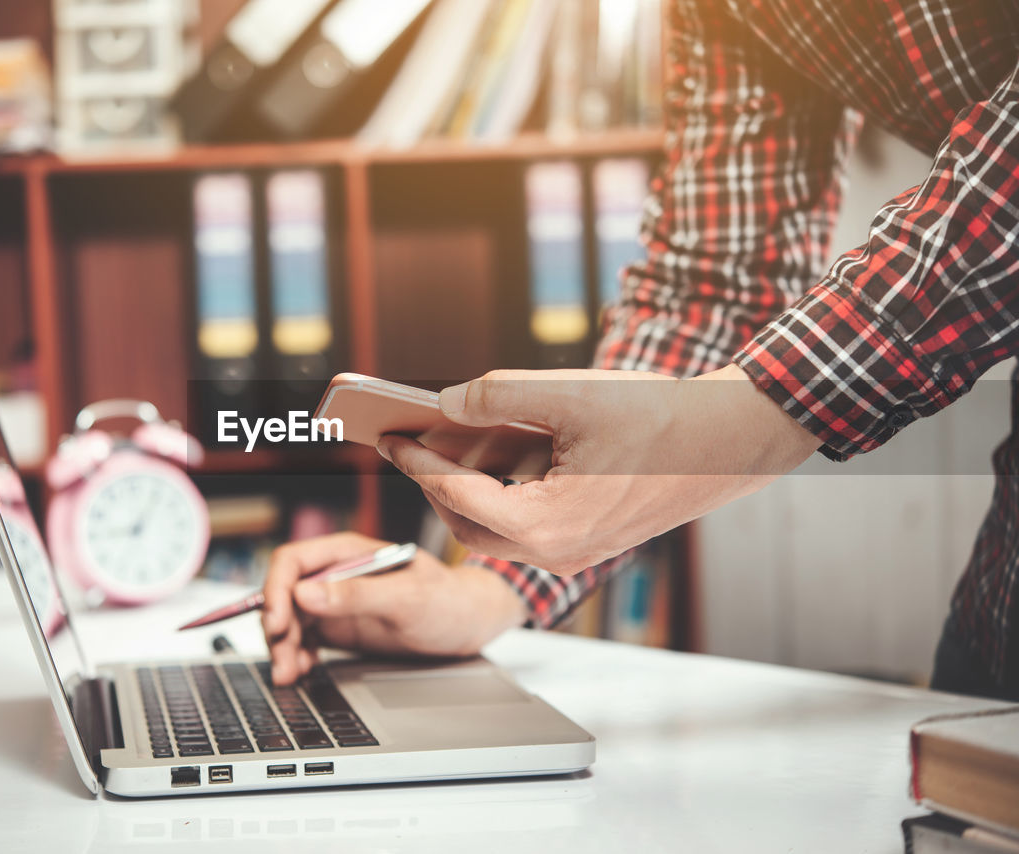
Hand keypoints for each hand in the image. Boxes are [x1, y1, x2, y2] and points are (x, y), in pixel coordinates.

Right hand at [261, 532, 526, 684]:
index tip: (277, 623)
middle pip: (284, 595)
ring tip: (288, 674)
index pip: (292, 562)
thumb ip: (357, 595)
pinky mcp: (340, 627)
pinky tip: (301, 672)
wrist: (470, 623)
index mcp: (348, 554)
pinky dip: (296, 656)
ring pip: (290, 621)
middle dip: (277, 628)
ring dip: (282, 647)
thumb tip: (304, 594)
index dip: (276, 590)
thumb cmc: (447, 600)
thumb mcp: (405, 598)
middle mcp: (335, 575)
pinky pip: (304, 640)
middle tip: (282, 661)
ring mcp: (335, 602)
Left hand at [377, 364, 819, 576]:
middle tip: (406, 442)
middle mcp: (558, 552)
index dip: (417, 462)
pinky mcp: (588, 542)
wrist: (727, 443)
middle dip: (432, 484)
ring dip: (465, 492)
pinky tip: (493, 456)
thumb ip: (498, 395)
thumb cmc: (656, 417)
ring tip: (441, 446)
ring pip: (495, 531)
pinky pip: (526, 528)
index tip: (388, 435)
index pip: (457, 496)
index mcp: (547, 524)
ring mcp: (575, 553)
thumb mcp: (569, 394)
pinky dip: (500, 496)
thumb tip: (445, 401)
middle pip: (467, 524)